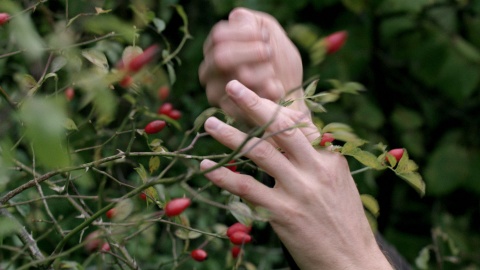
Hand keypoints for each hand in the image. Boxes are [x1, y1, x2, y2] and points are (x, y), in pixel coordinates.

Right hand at [199, 8, 308, 123]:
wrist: (292, 93)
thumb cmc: (279, 60)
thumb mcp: (270, 32)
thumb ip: (253, 21)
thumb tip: (236, 18)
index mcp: (214, 48)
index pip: (219, 37)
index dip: (245, 34)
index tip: (265, 37)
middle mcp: (208, 71)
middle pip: (222, 58)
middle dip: (253, 53)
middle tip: (269, 53)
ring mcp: (216, 94)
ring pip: (239, 79)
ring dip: (264, 72)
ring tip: (273, 74)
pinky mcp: (230, 113)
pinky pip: (248, 101)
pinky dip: (268, 92)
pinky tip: (276, 88)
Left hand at [200, 80, 392, 269]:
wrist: (352, 260)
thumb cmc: (343, 218)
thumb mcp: (337, 179)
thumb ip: (315, 153)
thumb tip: (295, 126)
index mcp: (330, 157)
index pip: (300, 122)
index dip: (274, 105)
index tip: (252, 93)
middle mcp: (315, 170)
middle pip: (280, 129)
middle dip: (253, 104)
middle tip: (231, 87)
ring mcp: (299, 191)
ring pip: (260, 153)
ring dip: (231, 136)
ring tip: (210, 123)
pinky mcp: (283, 214)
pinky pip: (247, 188)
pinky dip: (224, 175)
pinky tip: (207, 166)